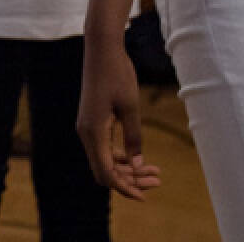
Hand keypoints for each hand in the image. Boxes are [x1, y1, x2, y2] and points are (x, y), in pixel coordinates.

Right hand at [77, 36, 161, 199]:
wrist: (102, 48)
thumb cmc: (117, 74)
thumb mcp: (130, 107)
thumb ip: (134, 138)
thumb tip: (138, 164)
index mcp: (93, 131)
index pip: (106, 173)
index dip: (125, 188)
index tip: (145, 195)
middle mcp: (86, 132)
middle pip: (105, 170)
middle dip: (130, 179)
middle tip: (157, 179)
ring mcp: (87, 126)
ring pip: (105, 159)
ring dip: (127, 168)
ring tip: (155, 171)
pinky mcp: (92, 120)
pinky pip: (104, 147)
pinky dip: (120, 155)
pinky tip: (139, 157)